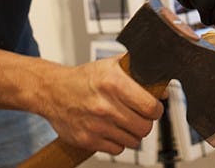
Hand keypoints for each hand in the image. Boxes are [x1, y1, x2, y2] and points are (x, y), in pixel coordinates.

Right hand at [37, 56, 163, 153]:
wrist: (53, 92)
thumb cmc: (84, 79)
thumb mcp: (111, 65)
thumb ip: (138, 71)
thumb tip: (161, 87)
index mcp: (113, 83)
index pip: (150, 107)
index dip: (155, 108)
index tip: (152, 107)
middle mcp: (105, 105)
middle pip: (144, 127)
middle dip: (145, 122)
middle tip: (139, 116)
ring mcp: (96, 125)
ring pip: (133, 141)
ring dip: (132, 133)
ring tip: (124, 122)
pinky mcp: (88, 140)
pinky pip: (117, 149)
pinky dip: (118, 142)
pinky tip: (112, 130)